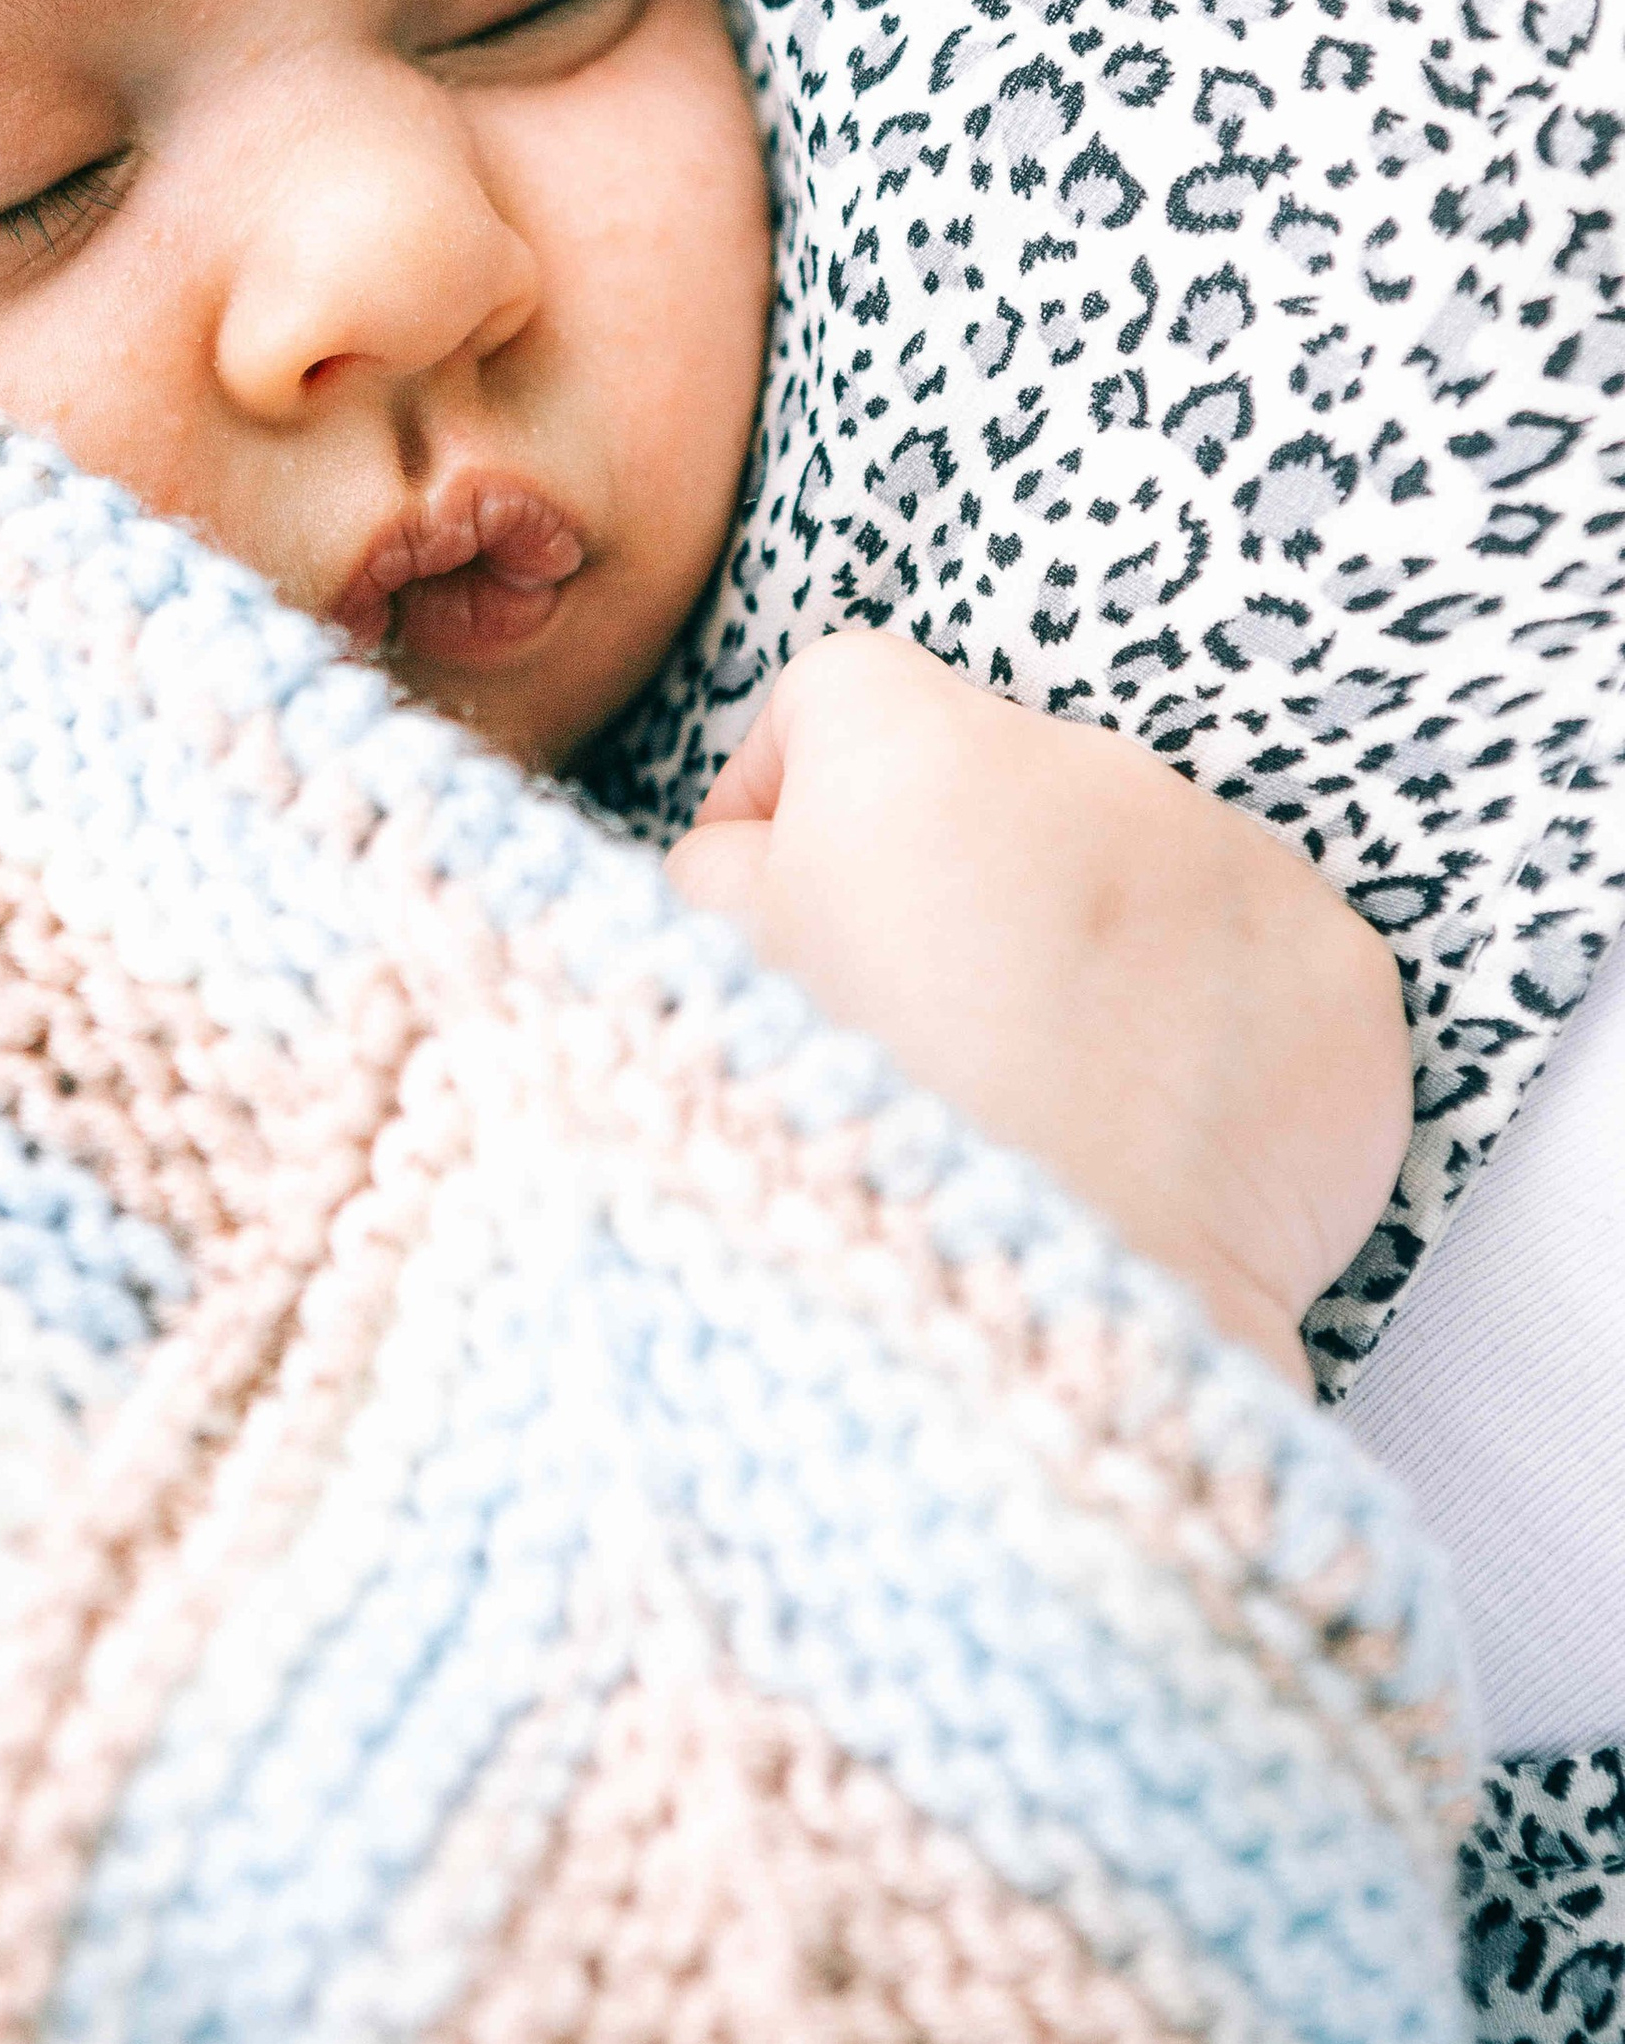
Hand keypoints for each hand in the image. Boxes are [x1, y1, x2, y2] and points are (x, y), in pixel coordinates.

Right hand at [665, 631, 1410, 1388]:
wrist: (1057, 1354)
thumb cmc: (849, 1176)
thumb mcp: (699, 1002)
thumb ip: (722, 879)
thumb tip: (771, 856)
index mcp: (919, 759)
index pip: (843, 689)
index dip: (793, 791)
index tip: (785, 898)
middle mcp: (1095, 773)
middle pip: (1000, 780)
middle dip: (960, 877)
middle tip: (925, 1038)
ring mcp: (1239, 867)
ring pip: (1140, 866)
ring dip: (1095, 942)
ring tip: (1050, 1105)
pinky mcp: (1345, 978)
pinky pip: (1260, 960)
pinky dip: (1215, 1028)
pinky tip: (1157, 1137)